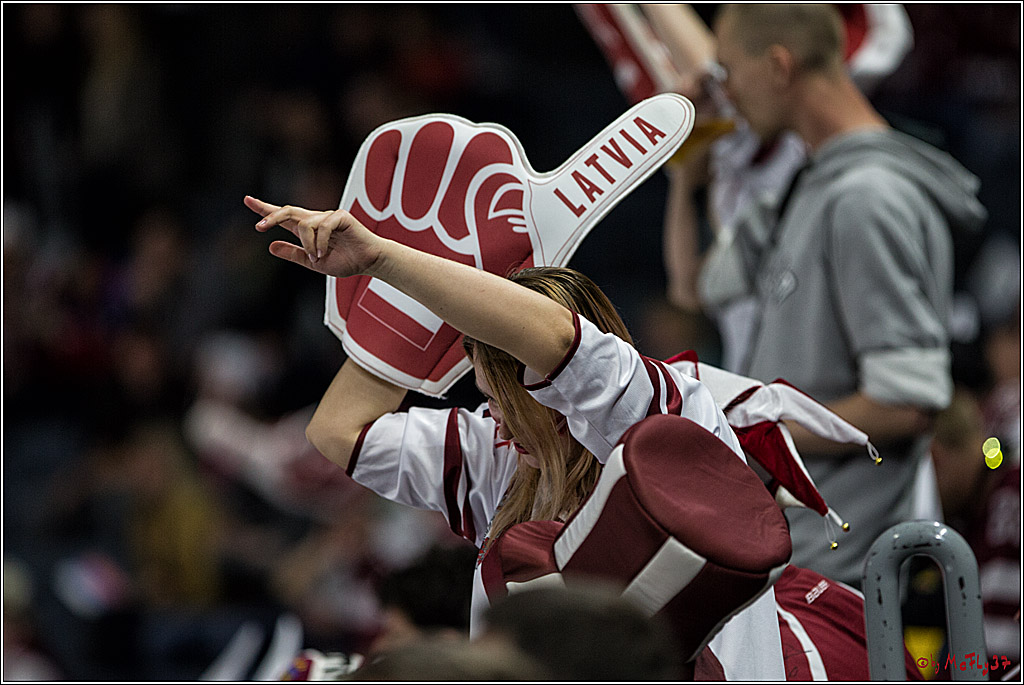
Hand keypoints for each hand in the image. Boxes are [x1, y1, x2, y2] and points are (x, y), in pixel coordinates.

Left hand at [245, 196, 384, 278]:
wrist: (369, 262)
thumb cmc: (346, 261)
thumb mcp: (313, 263)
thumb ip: (294, 254)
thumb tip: (270, 246)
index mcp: (308, 229)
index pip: (283, 216)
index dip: (265, 209)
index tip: (247, 200)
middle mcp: (315, 219)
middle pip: (288, 211)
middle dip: (271, 216)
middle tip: (259, 227)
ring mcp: (328, 216)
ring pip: (304, 224)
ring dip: (307, 245)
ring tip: (316, 258)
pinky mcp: (340, 216)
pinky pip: (322, 227)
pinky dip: (320, 242)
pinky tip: (323, 253)